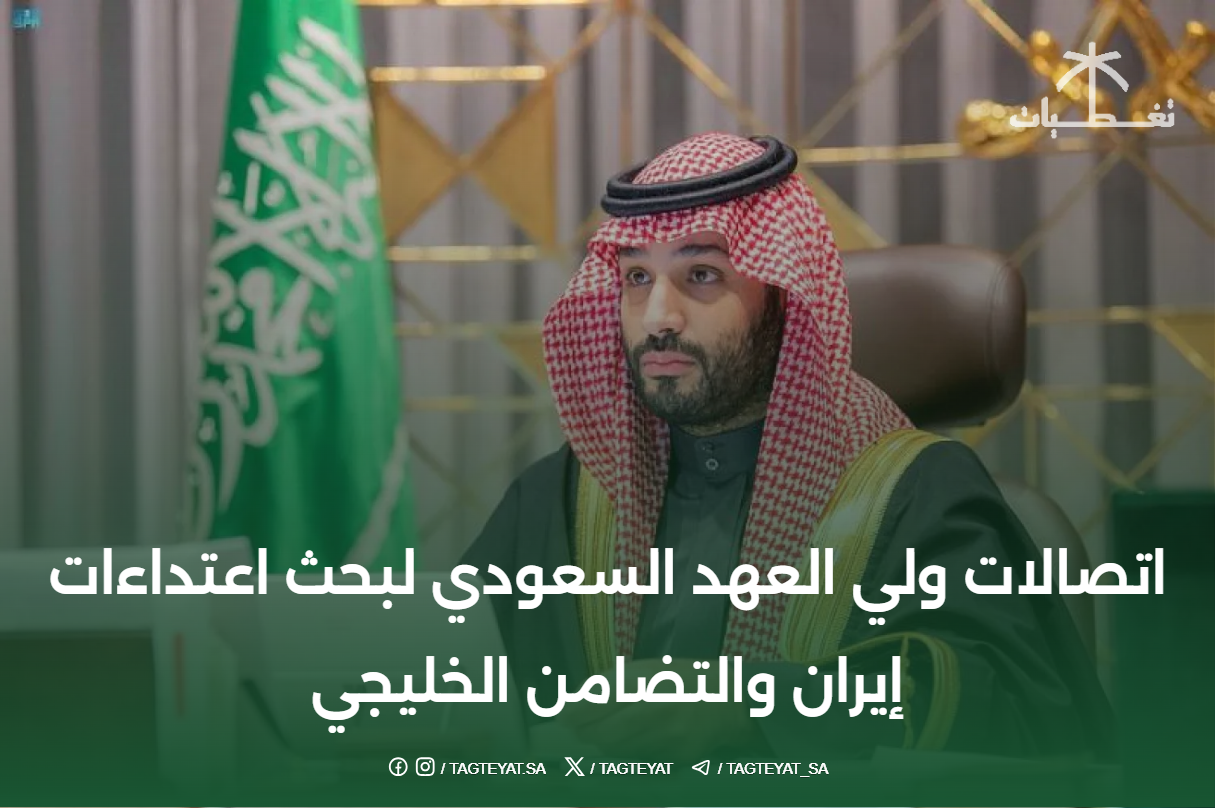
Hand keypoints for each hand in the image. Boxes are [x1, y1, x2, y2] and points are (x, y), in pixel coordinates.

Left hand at [558, 658, 765, 759]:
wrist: (727, 701)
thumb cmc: (681, 680)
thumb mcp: (646, 671)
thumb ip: (611, 686)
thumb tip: (574, 706)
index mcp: (650, 681)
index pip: (601, 704)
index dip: (577, 714)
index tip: (565, 717)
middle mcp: (659, 710)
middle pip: (606, 734)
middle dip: (587, 734)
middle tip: (579, 729)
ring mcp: (669, 738)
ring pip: (619, 751)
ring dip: (604, 745)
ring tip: (602, 734)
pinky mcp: (676, 759)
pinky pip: (638, 761)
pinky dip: (626, 755)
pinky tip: (628, 744)